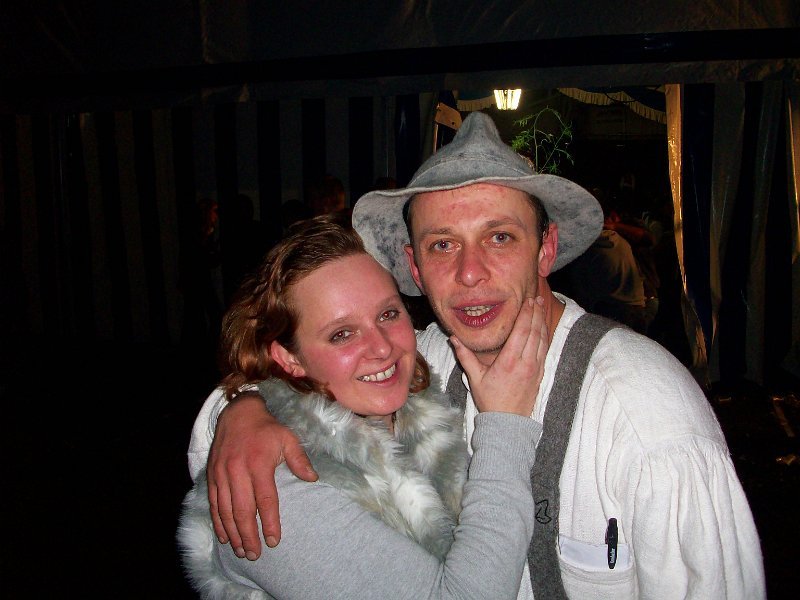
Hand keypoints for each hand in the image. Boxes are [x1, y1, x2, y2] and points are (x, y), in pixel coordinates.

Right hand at [207, 393, 317, 559]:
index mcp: (259, 463)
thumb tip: (313, 479)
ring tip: (242, 551)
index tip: (274, 541)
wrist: (238, 413)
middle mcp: (237, 471)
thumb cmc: (266, 429)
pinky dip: (218, 522)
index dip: (269, 522)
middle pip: (242, 510)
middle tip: (255, 554)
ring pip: (226, 511)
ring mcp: (222, 474)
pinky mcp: (212, 475)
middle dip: (248, 535)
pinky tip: (225, 536)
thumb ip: (299, 459)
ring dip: (233, 533)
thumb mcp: (287, 438)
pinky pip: (214, 504)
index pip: (265, 499)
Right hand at [450, 296, 548, 416]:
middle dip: (536, 312)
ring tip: (541, 306)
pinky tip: (543, 326)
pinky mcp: (539, 373)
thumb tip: (453, 338)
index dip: (526, 314)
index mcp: (509, 361)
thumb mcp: (475, 378)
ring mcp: (535, 367)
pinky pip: (544, 349)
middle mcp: (525, 362)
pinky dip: (544, 335)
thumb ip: (465, 356)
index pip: (521, 331)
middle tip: (536, 297)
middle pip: (534, 331)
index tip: (527, 301)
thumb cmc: (490, 400)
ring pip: (542, 339)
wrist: (508, 422)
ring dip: (542, 321)